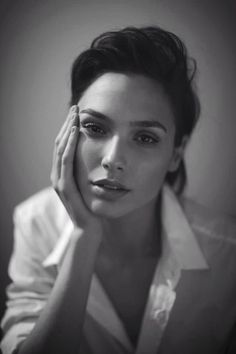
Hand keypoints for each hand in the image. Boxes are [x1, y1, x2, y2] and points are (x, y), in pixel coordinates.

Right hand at [50, 105, 101, 239]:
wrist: (89, 231)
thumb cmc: (91, 209)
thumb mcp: (89, 188)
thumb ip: (88, 175)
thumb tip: (99, 160)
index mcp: (63, 174)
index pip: (63, 146)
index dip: (69, 128)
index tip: (78, 113)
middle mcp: (57, 175)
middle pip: (60, 143)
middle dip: (67, 124)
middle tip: (76, 107)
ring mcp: (59, 181)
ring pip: (61, 149)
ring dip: (68, 130)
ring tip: (75, 114)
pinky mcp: (65, 187)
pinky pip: (66, 161)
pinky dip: (69, 145)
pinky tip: (76, 132)